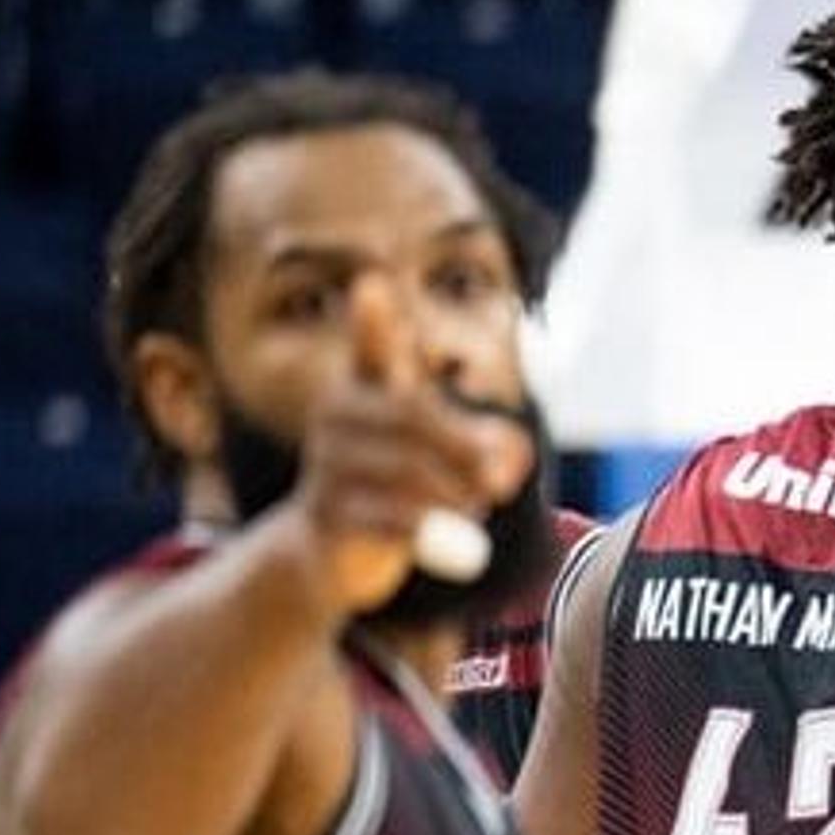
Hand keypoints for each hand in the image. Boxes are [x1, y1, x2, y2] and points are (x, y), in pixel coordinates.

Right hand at [276, 271, 533, 615]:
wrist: (335, 549)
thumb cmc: (404, 488)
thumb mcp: (455, 462)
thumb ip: (497, 447)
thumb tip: (511, 457)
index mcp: (366, 390)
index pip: (374, 353)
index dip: (375, 324)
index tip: (373, 285)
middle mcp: (336, 414)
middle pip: (414, 418)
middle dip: (469, 450)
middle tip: (502, 483)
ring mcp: (324, 459)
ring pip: (411, 472)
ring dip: (457, 497)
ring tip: (469, 507)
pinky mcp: (326, 509)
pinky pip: (395, 516)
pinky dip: (431, 529)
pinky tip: (438, 533)